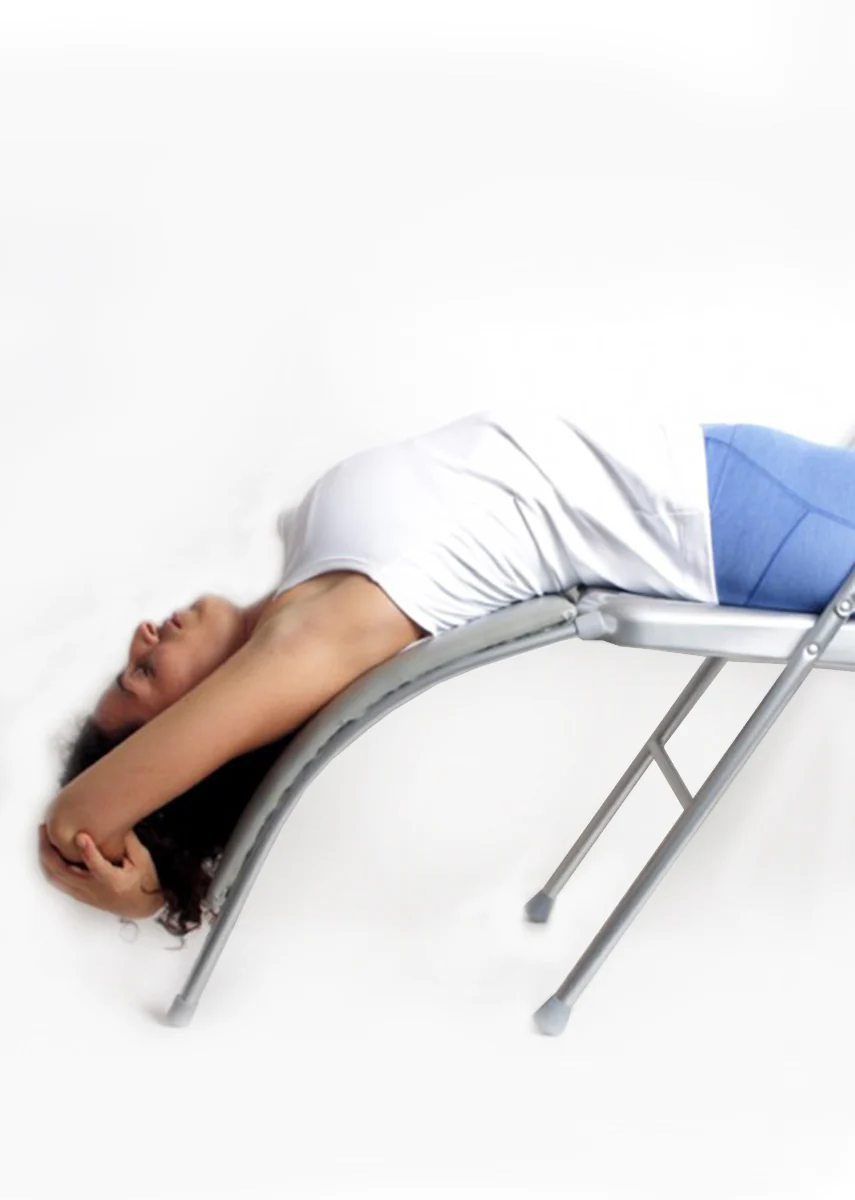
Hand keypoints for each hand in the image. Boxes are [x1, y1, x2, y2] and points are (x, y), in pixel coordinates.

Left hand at [38, 824, 163, 919]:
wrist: (140, 905)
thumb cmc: (144, 881)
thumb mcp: (143, 859)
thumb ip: (128, 841)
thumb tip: (117, 820)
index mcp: (114, 882)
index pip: (98, 867)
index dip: (88, 851)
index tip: (81, 836)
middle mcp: (94, 890)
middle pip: (64, 872)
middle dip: (49, 849)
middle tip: (45, 829)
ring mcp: (83, 893)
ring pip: (55, 877)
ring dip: (45, 856)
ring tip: (43, 837)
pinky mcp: (78, 894)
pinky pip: (56, 880)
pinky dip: (48, 865)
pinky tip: (47, 852)